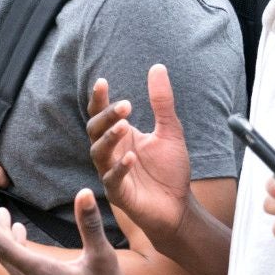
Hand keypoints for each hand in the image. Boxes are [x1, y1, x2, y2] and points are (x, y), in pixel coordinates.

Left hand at [0, 188, 152, 274]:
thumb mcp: (102, 257)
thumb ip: (89, 223)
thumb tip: (84, 192)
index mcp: (42, 274)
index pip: (4, 246)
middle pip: (6, 258)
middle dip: (2, 233)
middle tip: (1, 213)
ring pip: (15, 273)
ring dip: (14, 251)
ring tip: (18, 232)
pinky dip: (22, 271)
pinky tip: (31, 267)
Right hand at [86, 66, 193, 239]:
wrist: (179, 207)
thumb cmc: (170, 171)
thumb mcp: (170, 131)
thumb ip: (162, 102)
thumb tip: (157, 67)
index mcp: (120, 137)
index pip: (101, 114)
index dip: (99, 99)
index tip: (102, 82)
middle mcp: (111, 154)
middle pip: (95, 130)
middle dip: (107, 117)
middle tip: (125, 105)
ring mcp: (111, 174)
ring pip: (99, 153)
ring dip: (110, 138)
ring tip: (124, 126)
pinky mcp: (119, 194)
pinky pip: (113, 179)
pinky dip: (120, 167)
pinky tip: (131, 157)